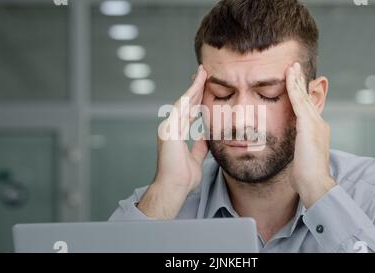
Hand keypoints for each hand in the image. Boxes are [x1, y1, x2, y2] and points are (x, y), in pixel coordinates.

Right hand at [137, 65, 208, 218]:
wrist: (174, 188)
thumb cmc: (183, 178)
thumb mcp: (196, 158)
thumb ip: (200, 145)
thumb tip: (207, 136)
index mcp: (176, 133)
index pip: (188, 111)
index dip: (197, 98)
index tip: (205, 87)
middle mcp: (170, 127)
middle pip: (185, 103)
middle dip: (195, 88)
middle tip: (204, 72)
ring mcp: (168, 128)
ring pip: (182, 103)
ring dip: (192, 87)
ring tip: (202, 73)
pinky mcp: (168, 131)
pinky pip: (180, 110)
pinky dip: (188, 97)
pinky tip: (196, 87)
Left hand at [286, 62, 335, 208]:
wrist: (315, 184)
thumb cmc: (306, 177)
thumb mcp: (301, 158)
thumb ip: (298, 148)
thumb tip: (292, 149)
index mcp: (317, 132)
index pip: (307, 108)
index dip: (301, 94)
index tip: (295, 83)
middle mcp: (319, 124)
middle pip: (307, 98)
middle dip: (300, 82)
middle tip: (294, 67)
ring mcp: (316, 124)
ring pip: (304, 96)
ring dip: (297, 80)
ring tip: (292, 66)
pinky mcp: (309, 125)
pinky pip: (299, 101)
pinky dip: (294, 87)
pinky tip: (289, 76)